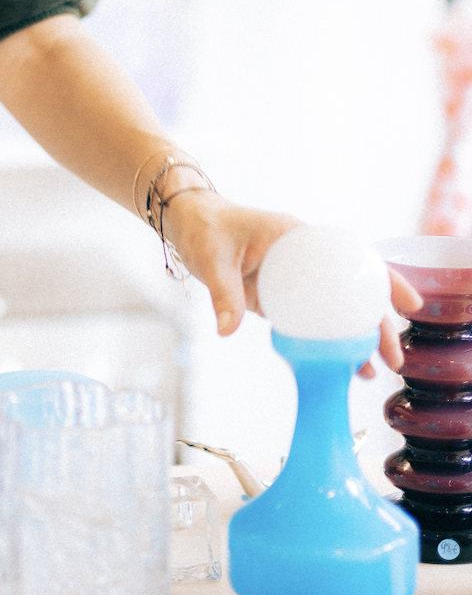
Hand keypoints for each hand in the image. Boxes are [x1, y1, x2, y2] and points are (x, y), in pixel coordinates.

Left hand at [162, 191, 419, 377]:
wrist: (186, 223)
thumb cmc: (204, 228)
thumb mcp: (212, 259)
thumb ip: (222, 294)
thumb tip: (227, 331)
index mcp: (297, 236)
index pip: (353, 258)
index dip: (384, 280)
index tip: (408, 304)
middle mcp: (304, 256)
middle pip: (352, 290)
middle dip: (377, 323)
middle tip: (393, 358)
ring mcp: (296, 277)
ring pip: (337, 308)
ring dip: (357, 338)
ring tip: (373, 372)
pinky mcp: (282, 295)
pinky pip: (313, 319)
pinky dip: (328, 342)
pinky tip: (340, 367)